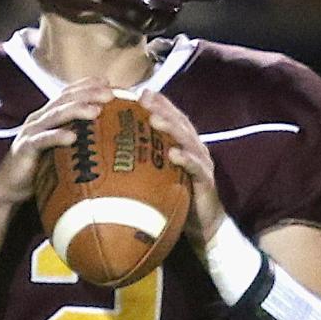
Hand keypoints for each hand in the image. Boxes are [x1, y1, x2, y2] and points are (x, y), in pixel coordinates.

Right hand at [0, 80, 112, 213]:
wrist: (8, 187)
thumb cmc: (37, 168)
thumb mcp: (58, 149)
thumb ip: (74, 138)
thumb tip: (104, 137)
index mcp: (47, 116)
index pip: (67, 94)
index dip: (86, 85)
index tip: (108, 82)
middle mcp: (39, 119)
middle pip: (64, 100)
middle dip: (88, 93)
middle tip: (110, 94)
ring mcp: (31, 132)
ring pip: (55, 116)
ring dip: (77, 110)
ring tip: (96, 110)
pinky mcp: (25, 149)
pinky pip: (42, 141)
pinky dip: (57, 137)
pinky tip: (72, 137)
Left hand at [142, 93, 222, 243]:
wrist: (204, 226)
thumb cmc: (178, 199)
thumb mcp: (159, 177)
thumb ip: (145, 163)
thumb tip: (115, 156)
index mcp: (184, 145)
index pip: (172, 118)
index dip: (159, 104)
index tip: (141, 93)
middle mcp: (194, 149)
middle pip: (179, 123)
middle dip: (163, 109)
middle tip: (145, 99)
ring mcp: (201, 163)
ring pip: (187, 140)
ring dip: (171, 128)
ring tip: (155, 120)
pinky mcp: (206, 180)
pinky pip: (196, 167)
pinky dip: (186, 159)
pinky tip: (174, 154)